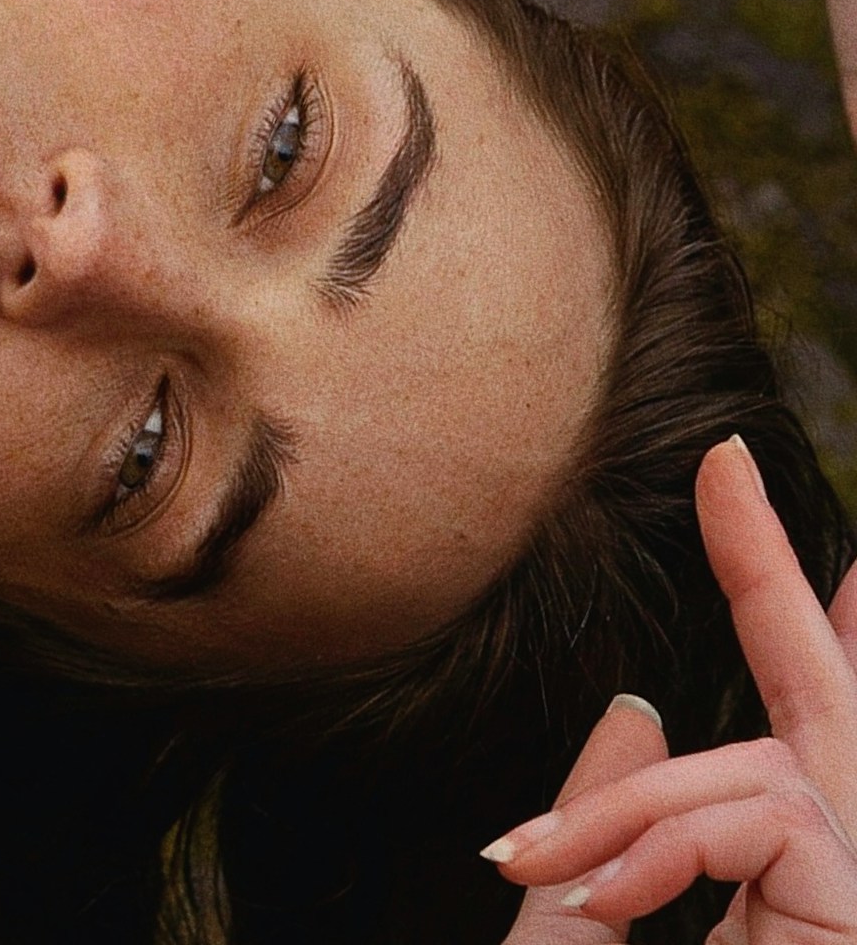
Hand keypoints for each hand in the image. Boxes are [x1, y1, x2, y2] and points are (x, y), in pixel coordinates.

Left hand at [488, 437, 856, 940]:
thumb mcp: (590, 914)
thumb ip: (615, 829)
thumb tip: (639, 711)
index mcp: (785, 873)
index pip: (788, 720)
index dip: (776, 601)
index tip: (742, 489)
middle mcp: (839, 870)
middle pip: (821, 694)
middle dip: (768, 575)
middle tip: (723, 459)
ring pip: (759, 769)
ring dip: (627, 813)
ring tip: (532, 865)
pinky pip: (770, 813)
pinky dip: (663, 845)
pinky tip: (604, 898)